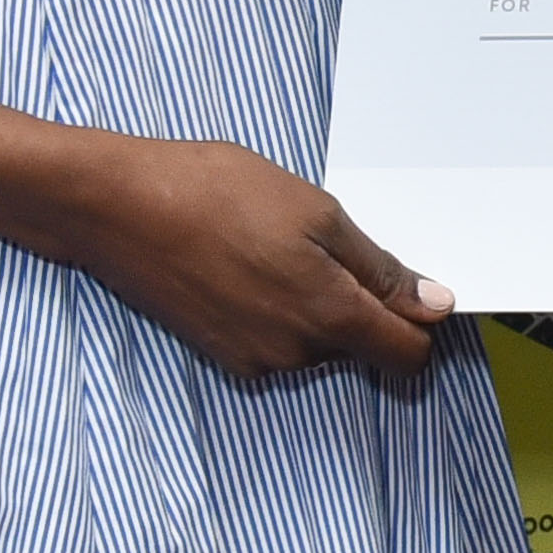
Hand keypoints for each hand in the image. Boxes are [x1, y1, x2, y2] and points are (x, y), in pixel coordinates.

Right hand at [44, 135, 448, 386]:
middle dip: (363, 305)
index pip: (406, 355)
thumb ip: (378, 269)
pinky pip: (276, 340)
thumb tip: (435, 306)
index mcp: (328, 317)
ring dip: (317, 304)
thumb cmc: (216, 194)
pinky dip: (278, 309)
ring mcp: (253, 358)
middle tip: (331, 243)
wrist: (116, 207)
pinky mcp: (220, 352)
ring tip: (281, 246)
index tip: (415, 289)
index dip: (420, 323)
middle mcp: (294, 353)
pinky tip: (251, 263)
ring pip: (317, 343)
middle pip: (362, 347)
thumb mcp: (316, 213)